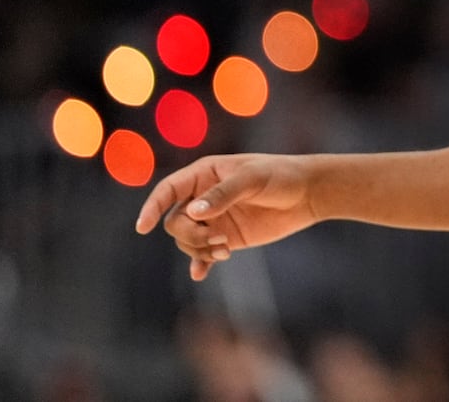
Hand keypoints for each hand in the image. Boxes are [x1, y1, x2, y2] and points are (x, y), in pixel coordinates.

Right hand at [135, 153, 319, 280]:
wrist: (306, 194)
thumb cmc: (279, 176)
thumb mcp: (252, 179)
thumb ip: (223, 194)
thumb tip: (194, 212)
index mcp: (204, 174)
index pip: (168, 190)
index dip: (152, 207)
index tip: (142, 227)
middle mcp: (203, 197)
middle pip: (175, 223)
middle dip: (190, 236)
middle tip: (218, 241)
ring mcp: (214, 219)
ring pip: (187, 241)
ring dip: (200, 250)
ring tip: (225, 250)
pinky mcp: (227, 238)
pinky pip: (203, 255)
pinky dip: (200, 265)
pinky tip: (200, 275)